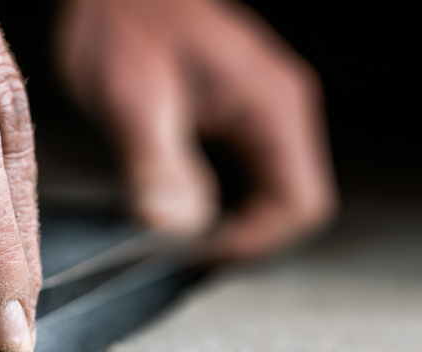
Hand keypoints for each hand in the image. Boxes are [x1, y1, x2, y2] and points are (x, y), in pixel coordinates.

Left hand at [55, 0, 336, 259]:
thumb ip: (156, 165)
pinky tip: (181, 211)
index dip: (254, 244)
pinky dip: (220, 204)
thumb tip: (175, 229)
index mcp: (270, 105)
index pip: (300, 205)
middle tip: (185, 257)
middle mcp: (277, 109)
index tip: (199, 257)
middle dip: (244, 241)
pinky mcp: (236, 117)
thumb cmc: (120, 22)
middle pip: (292, 206)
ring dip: (232, 225)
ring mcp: (261, 113)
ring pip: (271, 195)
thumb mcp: (131, 99)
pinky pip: (247, 176)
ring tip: (180, 241)